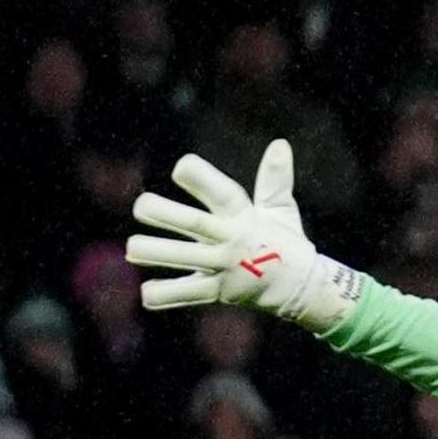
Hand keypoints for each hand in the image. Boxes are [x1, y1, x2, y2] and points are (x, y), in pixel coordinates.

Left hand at [126, 139, 360, 330]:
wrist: (303, 289)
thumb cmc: (284, 243)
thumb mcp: (281, 210)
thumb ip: (274, 178)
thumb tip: (279, 143)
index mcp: (244, 217)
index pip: (223, 193)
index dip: (202, 178)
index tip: (182, 167)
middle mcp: (231, 240)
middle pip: (194, 223)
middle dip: (164, 214)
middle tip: (141, 206)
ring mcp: (223, 268)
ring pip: (182, 258)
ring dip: (154, 252)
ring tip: (134, 248)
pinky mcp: (217, 292)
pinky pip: (184, 294)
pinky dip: (162, 295)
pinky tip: (148, 292)